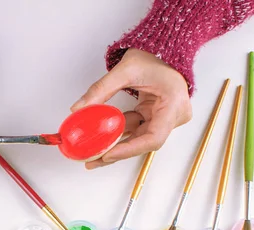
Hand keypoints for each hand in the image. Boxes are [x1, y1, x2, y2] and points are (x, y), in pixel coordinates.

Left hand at [71, 49, 191, 168]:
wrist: (163, 46)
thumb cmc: (153, 55)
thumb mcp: (124, 70)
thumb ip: (100, 90)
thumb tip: (79, 108)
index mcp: (174, 103)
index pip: (153, 137)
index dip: (129, 149)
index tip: (108, 155)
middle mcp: (174, 115)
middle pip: (145, 142)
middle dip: (118, 152)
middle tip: (94, 160)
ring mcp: (165, 117)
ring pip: (139, 139)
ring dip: (116, 146)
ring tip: (93, 155)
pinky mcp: (155, 116)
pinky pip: (136, 130)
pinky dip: (119, 135)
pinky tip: (102, 142)